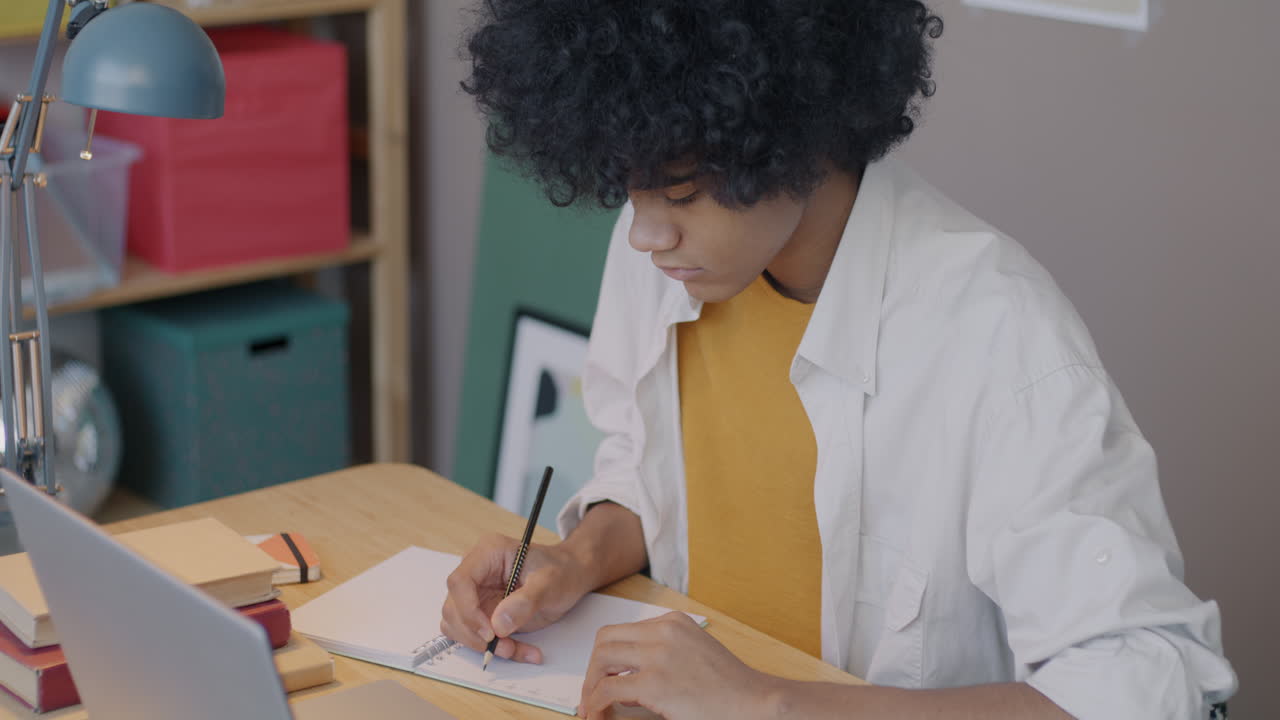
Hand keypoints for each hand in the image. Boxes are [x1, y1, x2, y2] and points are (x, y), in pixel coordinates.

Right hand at [440, 532, 591, 663]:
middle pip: (453, 608)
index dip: (468, 610)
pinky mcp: (482, 612)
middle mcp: (476, 572)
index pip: (459, 582)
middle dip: (476, 635)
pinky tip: (518, 649)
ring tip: (514, 649)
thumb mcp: (551, 582)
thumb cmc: (561, 570)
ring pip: (459, 627)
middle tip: (505, 647)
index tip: (490, 632)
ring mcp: (476, 594)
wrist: (570, 576)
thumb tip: (499, 625)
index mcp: (488, 553)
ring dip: (483, 645)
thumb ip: (526, 601)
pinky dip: (494, 649)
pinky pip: (475, 637)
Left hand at [578, 612, 774, 719]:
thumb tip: (627, 675)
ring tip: (592, 708)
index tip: (602, 678)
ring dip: (590, 686)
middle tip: (592, 695)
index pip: (622, 631)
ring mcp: (658, 655)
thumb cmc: (729, 686)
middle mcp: (663, 631)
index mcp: (673, 621)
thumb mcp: (696, 653)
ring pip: (601, 661)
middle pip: (605, 641)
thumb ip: (665, 652)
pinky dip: (596, 704)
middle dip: (592, 670)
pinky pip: (607, 690)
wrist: (754, 702)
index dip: (605, 657)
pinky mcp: (654, 683)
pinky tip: (599, 717)